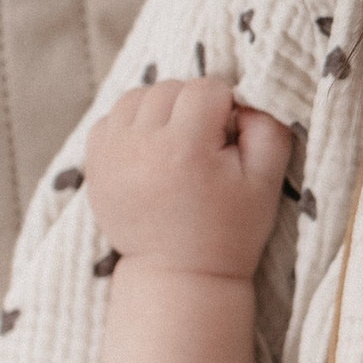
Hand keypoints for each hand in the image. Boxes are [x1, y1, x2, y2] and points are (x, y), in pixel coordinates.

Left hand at [85, 77, 291, 278]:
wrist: (178, 274)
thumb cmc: (229, 229)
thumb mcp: (267, 182)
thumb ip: (267, 129)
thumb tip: (243, 102)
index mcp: (185, 148)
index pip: (207, 88)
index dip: (226, 107)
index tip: (228, 140)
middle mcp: (141, 145)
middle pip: (170, 87)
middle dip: (192, 105)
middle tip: (204, 144)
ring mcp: (111, 154)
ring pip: (137, 96)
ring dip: (160, 109)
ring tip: (176, 143)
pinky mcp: (94, 165)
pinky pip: (111, 118)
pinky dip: (131, 125)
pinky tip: (150, 151)